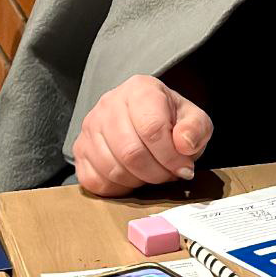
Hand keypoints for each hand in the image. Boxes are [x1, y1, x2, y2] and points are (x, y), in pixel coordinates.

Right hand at [72, 74, 212, 196]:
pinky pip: (95, 181)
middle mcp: (109, 104)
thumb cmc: (169, 119)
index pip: (152, 128)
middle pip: (130, 151)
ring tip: (154, 174)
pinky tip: (134, 177)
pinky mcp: (79, 150)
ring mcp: (90, 127)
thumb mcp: (193, 119)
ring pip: (113, 169)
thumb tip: (184, 145)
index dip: (170, 156)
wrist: (146, 118)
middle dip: (156, 172)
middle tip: (169, 174)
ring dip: (139, 181)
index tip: (184, 167)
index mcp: (139, 89)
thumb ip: (195, 129)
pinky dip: (119, 188)